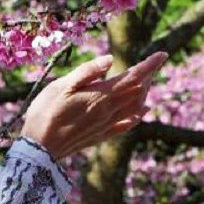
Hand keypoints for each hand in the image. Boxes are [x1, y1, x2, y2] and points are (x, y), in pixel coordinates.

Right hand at [21, 47, 168, 160]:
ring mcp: (106, 125)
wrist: (40, 148)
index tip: (163, 54)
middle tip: (154, 63)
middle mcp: (108, 112)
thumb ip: (87, 72)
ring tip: (148, 81)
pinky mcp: (100, 136)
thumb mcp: (61, 86)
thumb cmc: (45, 112)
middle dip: (149, 75)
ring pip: (134, 107)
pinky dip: (138, 115)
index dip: (149, 65)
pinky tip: (142, 111)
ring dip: (144, 93)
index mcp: (100, 96)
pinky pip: (126, 124)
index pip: (132, 77)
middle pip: (137, 91)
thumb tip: (111, 59)